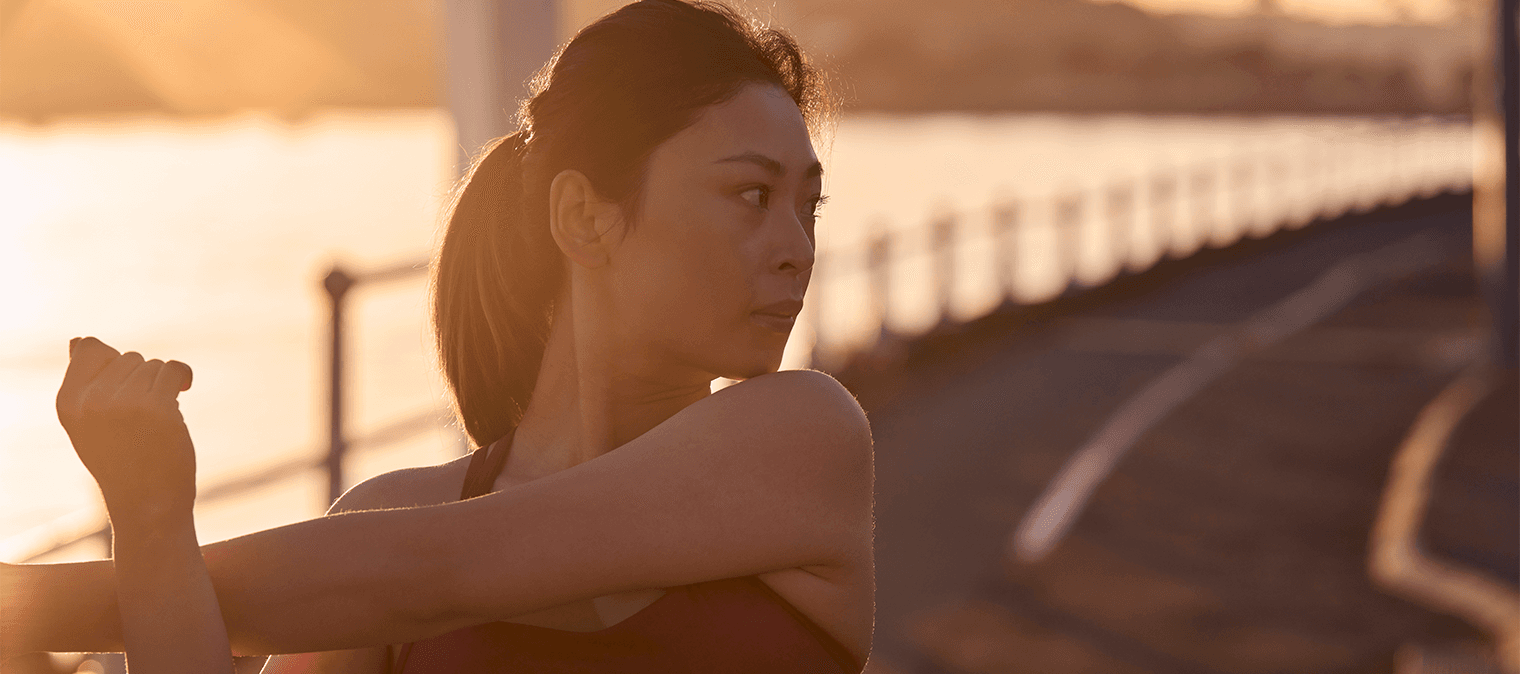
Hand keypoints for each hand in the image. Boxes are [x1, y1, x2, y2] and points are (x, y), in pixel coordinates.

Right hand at [56, 337, 195, 525]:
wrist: (147, 503)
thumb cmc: (121, 460)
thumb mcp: (89, 422)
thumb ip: (84, 382)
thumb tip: (77, 340)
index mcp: (68, 402)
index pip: (89, 347)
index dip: (115, 362)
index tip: (124, 387)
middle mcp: (91, 401)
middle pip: (129, 357)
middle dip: (143, 379)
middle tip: (143, 415)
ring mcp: (123, 403)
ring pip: (154, 365)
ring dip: (163, 385)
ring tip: (157, 417)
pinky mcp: (156, 407)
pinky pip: (174, 370)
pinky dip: (182, 377)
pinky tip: (183, 390)